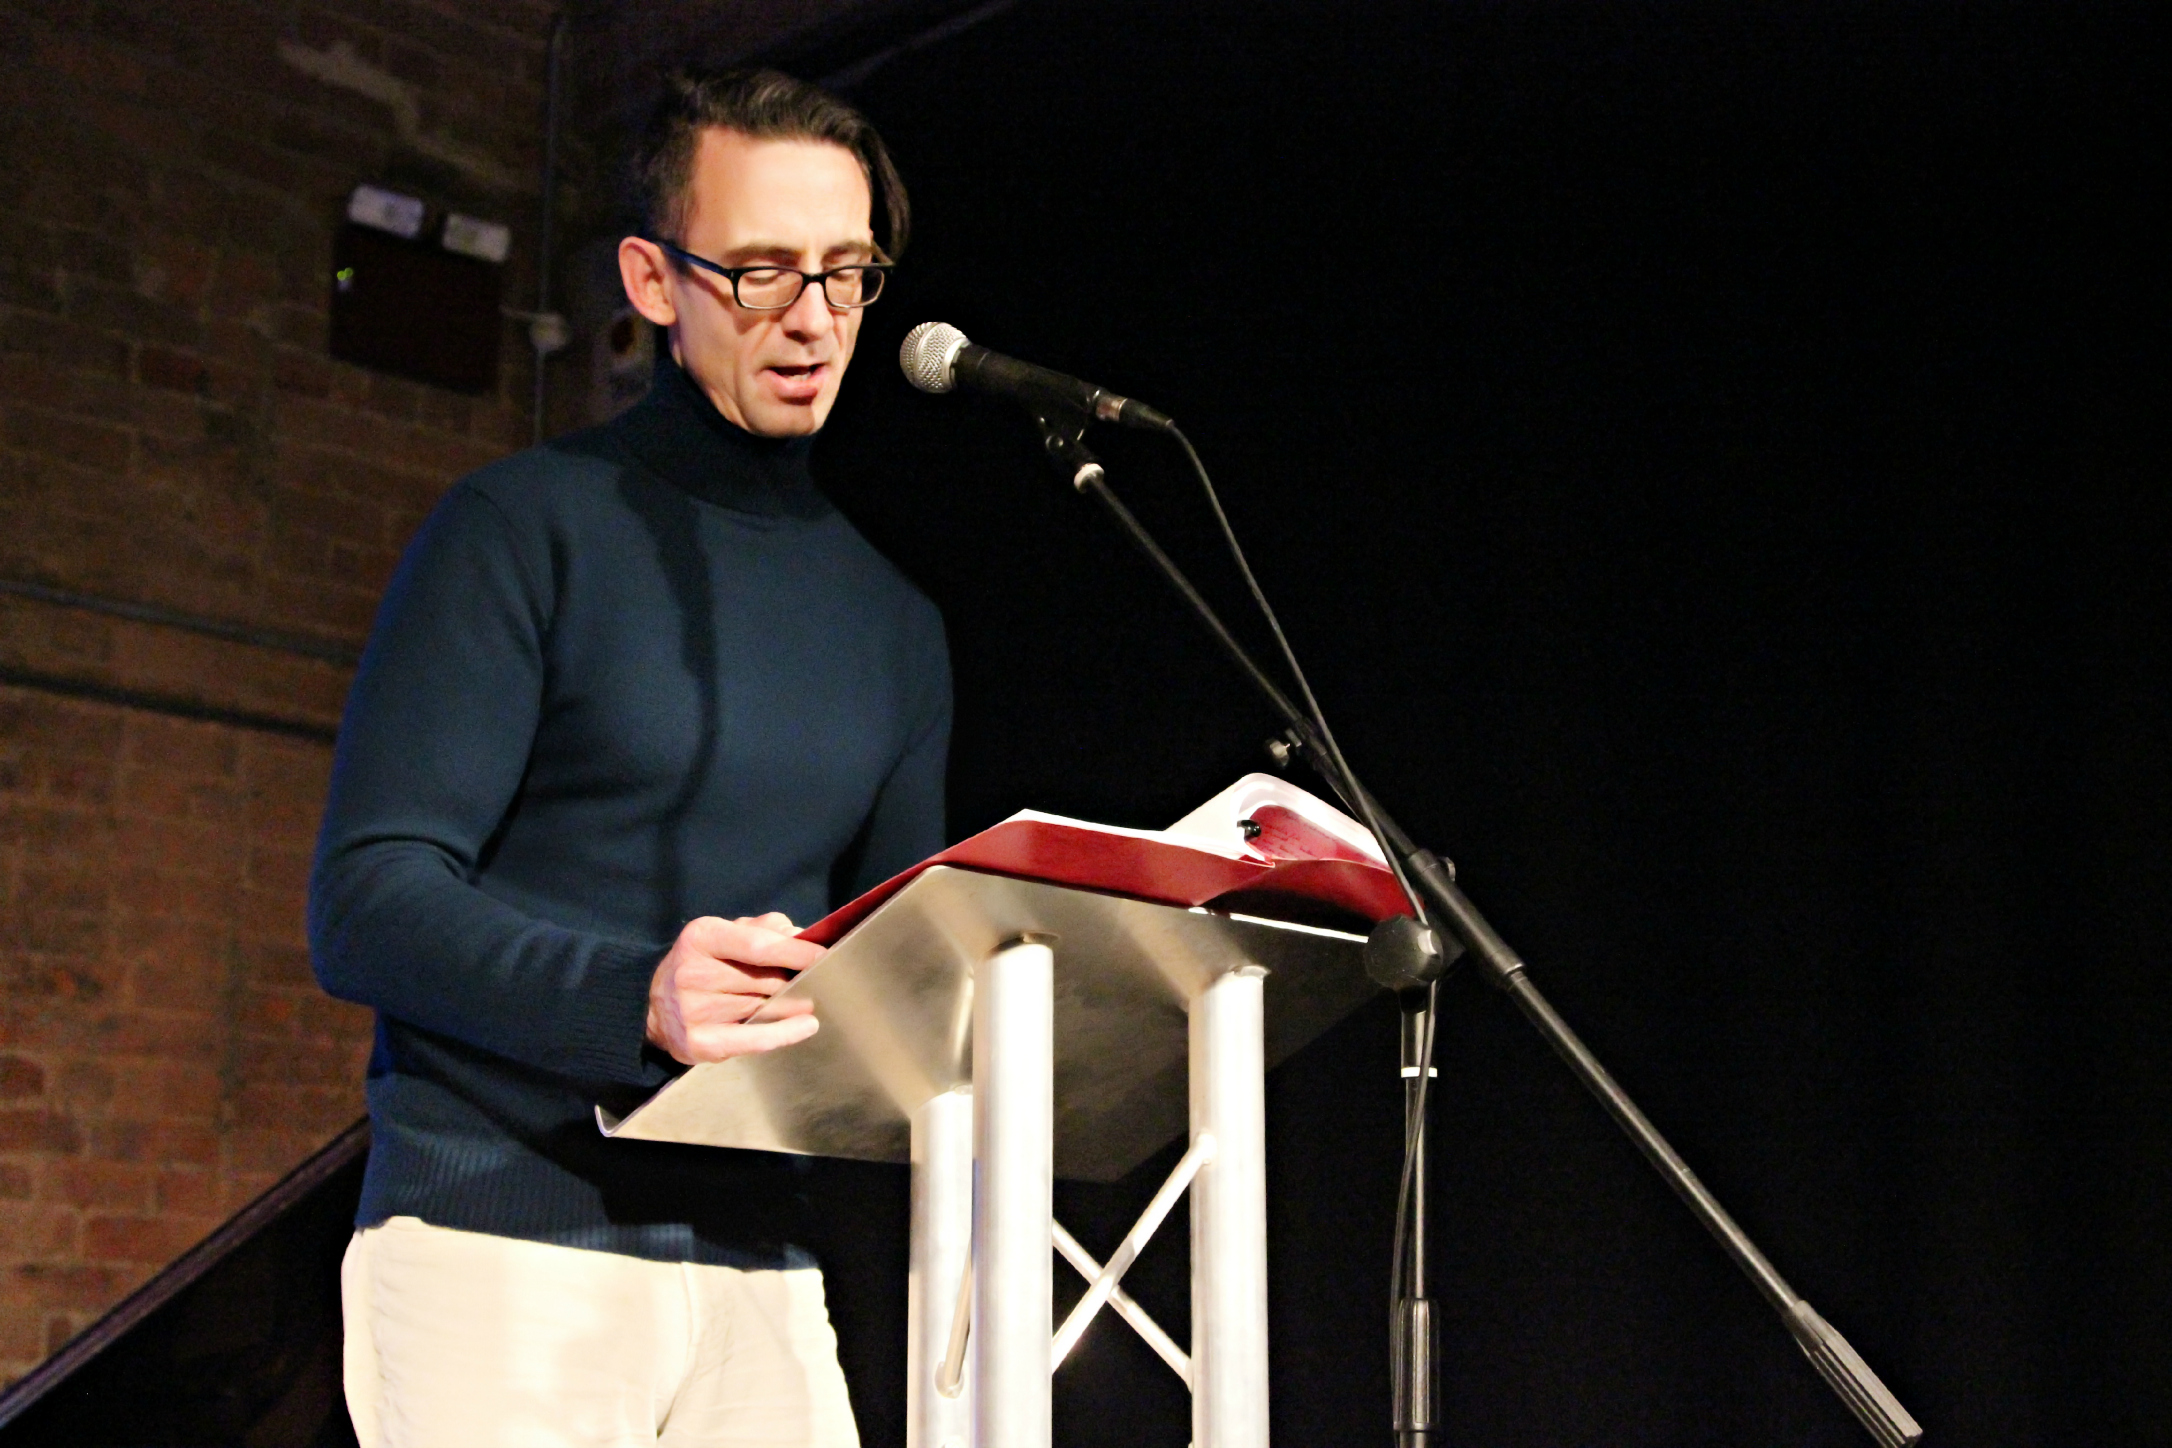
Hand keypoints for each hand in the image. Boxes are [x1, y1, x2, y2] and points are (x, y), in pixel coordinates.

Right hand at [646, 913, 825, 1065]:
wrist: (656, 1006)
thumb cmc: (706, 964)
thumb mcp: (728, 933)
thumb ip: (765, 930)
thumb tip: (802, 937)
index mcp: (702, 936)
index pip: (758, 946)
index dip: (796, 952)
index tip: (825, 956)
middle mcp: (692, 972)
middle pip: (764, 980)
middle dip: (794, 981)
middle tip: (815, 983)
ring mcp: (692, 1011)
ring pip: (762, 1008)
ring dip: (789, 1006)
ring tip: (803, 1001)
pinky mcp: (697, 1043)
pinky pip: (752, 1040)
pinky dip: (784, 1034)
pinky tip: (806, 1026)